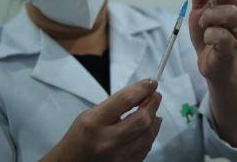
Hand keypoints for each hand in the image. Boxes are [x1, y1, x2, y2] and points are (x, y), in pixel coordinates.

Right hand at [41, 79, 161, 161]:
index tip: (152, 83)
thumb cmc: (80, 136)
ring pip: (148, 135)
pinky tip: (149, 128)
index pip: (126, 100)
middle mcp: (107, 141)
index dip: (142, 89)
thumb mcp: (90, 114)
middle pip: (142, 119)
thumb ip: (116, 104)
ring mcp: (117, 156)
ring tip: (153, 111)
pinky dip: (150, 135)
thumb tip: (143, 95)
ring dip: (155, 120)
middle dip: (153, 104)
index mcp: (94, 122)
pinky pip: (145, 149)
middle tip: (156, 96)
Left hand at [180, 0, 236, 79]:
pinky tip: (206, 39)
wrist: (212, 65)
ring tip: (201, 24)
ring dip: (208, 15)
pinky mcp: (230, 49)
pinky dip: (209, 35)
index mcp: (231, 3)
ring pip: (229, 13)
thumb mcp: (200, 12)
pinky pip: (223, 37)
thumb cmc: (208, 37)